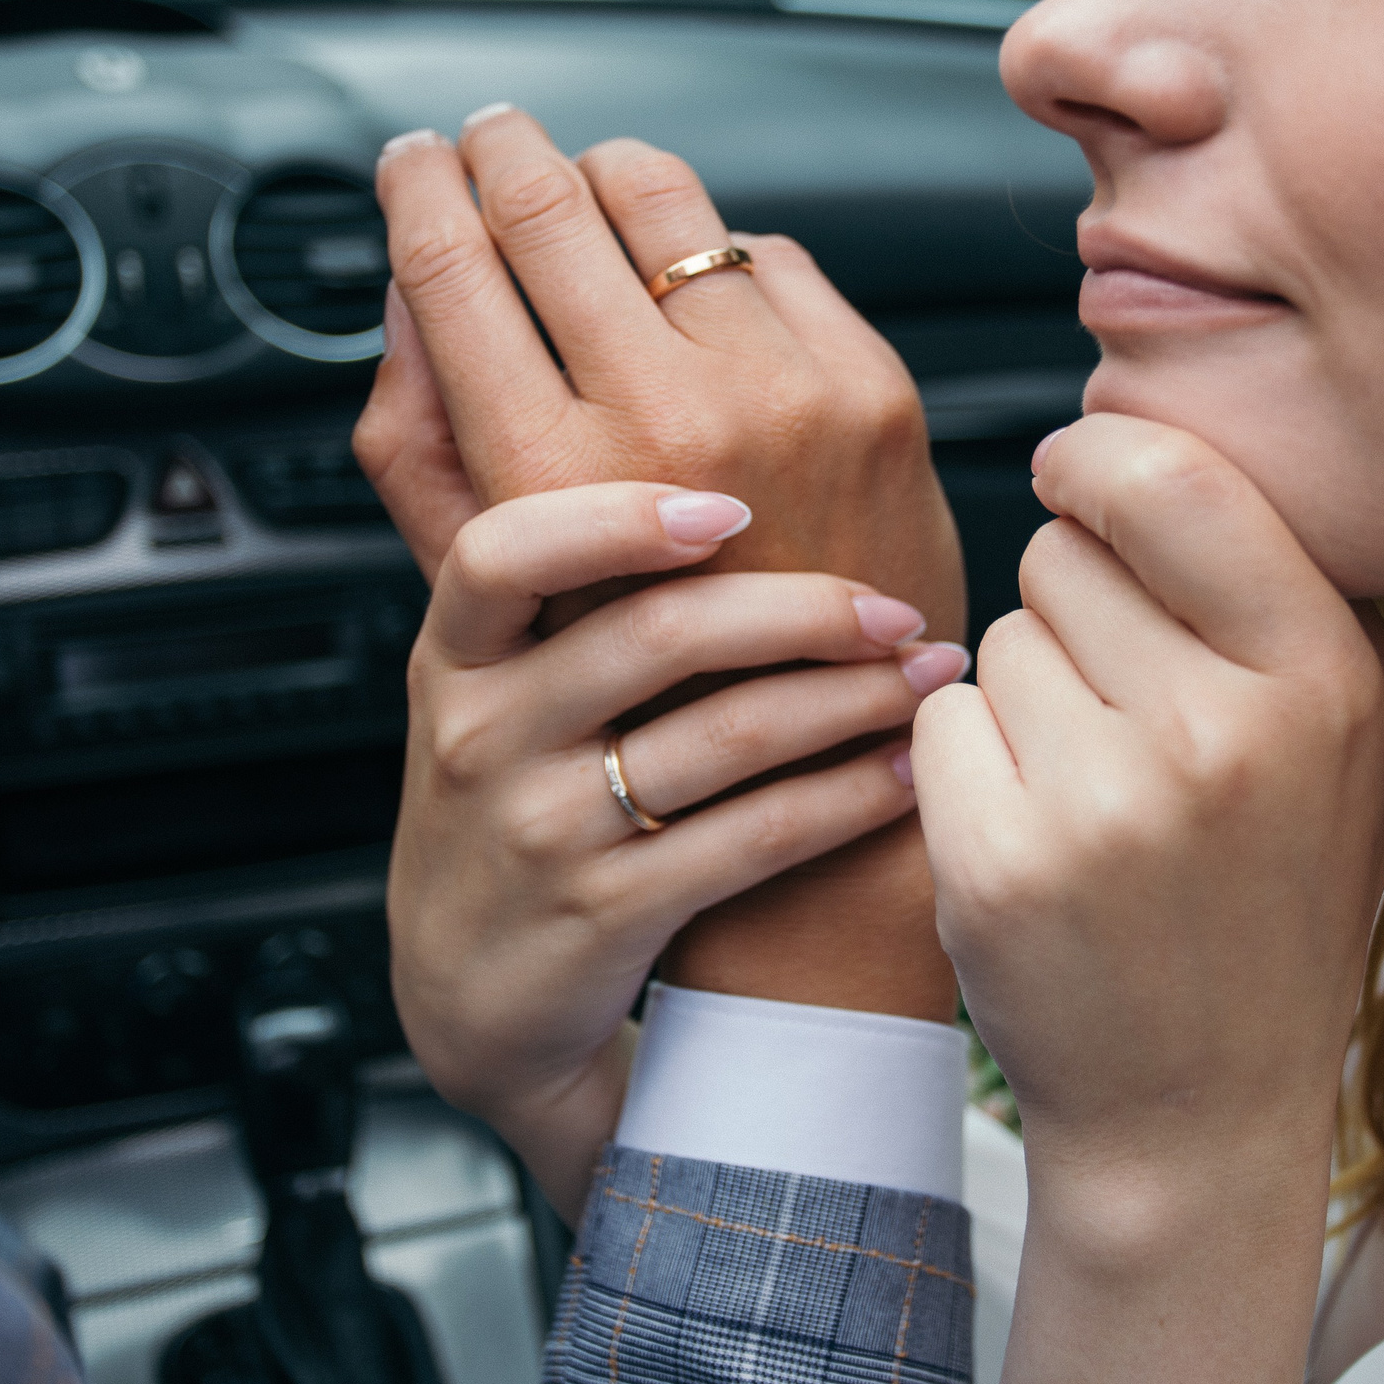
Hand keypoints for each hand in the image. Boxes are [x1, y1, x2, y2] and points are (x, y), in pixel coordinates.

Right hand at [389, 478, 969, 1218]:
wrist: (471, 995)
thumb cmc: (507, 797)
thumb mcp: (475, 679)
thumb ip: (521, 548)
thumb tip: (512, 388)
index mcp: (456, 658)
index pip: (503, 556)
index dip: (617, 519)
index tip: (731, 504)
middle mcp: (486, 738)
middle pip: (655, 636)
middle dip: (804, 607)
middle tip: (895, 601)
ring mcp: (545, 832)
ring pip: (727, 736)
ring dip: (853, 694)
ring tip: (928, 670)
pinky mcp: (609, 915)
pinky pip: (756, 837)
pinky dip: (848, 795)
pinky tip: (905, 769)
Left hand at [912, 414, 1383, 1383]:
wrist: (1199, 1112)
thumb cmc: (1269, 897)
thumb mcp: (1363, 739)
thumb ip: (1297, 582)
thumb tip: (1168, 429)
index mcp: (1327, 679)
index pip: (1169, 477)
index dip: (1100, 459)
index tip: (1081, 480)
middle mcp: (1222, 734)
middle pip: (1063, 552)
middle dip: (1069, 604)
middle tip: (1123, 711)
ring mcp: (1104, 805)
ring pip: (993, 636)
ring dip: (1019, 691)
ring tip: (1093, 792)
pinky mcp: (996, 864)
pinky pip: (939, 717)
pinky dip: (963, 760)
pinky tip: (1032, 833)